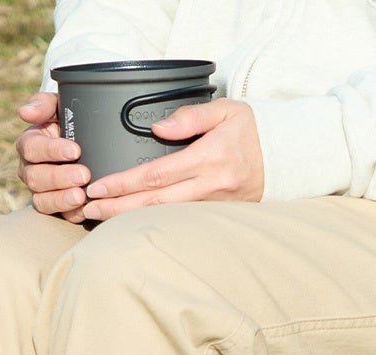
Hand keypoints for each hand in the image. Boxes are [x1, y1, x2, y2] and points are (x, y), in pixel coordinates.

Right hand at [16, 92, 91, 222]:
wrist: (85, 144)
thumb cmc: (69, 123)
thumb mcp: (58, 107)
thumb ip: (43, 104)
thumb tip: (25, 112)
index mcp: (29, 144)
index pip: (32, 148)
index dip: (51, 150)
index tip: (75, 150)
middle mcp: (30, 170)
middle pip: (35, 178)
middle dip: (59, 177)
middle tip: (83, 175)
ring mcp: (41, 192)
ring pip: (42, 200)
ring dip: (62, 199)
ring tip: (81, 196)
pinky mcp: (56, 208)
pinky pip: (59, 215)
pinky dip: (72, 213)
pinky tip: (85, 209)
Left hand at [81, 99, 263, 220]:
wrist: (288, 160)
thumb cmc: (254, 131)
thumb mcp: (226, 110)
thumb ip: (190, 115)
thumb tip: (157, 126)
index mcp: (209, 158)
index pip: (156, 175)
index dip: (123, 184)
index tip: (98, 187)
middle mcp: (210, 187)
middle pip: (154, 203)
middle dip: (117, 208)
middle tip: (87, 209)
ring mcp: (214, 206)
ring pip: (164, 217)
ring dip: (130, 219)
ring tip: (100, 219)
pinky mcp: (217, 216)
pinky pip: (178, 222)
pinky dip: (152, 224)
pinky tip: (131, 224)